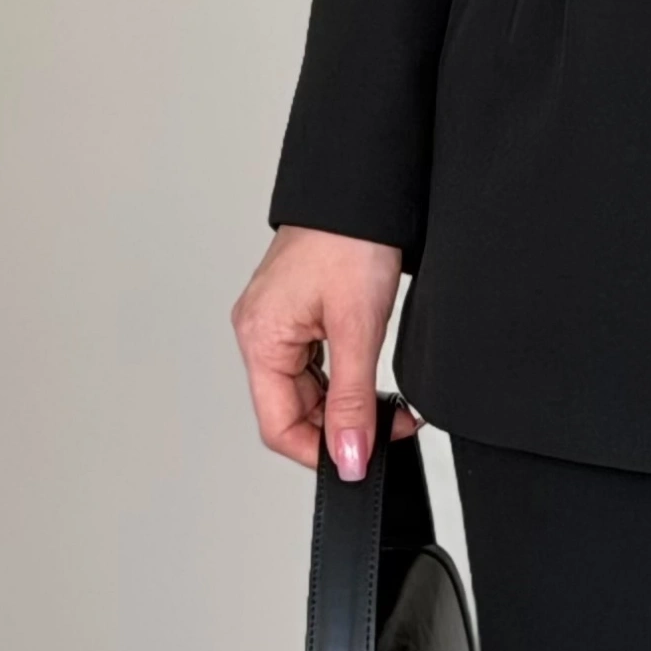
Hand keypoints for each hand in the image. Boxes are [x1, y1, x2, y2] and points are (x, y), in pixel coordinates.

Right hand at [232, 227, 406, 477]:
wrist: (362, 188)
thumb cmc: (351, 238)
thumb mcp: (359, 327)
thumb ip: (353, 400)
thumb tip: (349, 457)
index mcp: (260, 338)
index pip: (279, 425)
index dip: (321, 452)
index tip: (361, 463)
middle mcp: (260, 332)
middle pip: (292, 411)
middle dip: (340, 428)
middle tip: (391, 431)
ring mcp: (277, 322)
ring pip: (306, 390)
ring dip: (345, 405)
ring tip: (389, 407)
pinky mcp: (298, 312)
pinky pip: (314, 364)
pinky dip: (343, 380)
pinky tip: (371, 381)